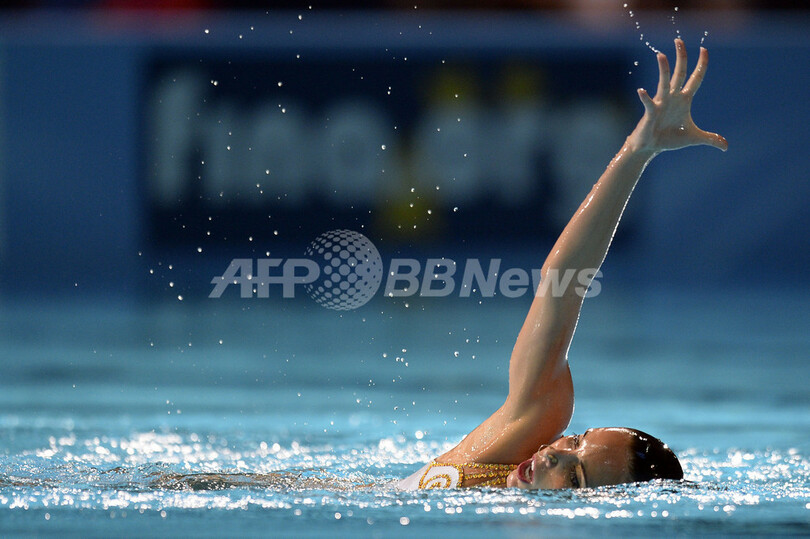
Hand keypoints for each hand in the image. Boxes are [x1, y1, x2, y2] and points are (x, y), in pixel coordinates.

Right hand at [629, 39, 727, 153]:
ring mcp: (661, 103)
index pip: (695, 78)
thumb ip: (710, 139)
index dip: (701, 65)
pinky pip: (649, 103)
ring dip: (663, 70)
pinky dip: (646, 98)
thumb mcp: (694, 138)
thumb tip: (726, 146)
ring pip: (664, 83)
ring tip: (661, 55)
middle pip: (679, 73)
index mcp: (685, 100)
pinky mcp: (651, 113)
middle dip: (681, 57)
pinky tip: (642, 91)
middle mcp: (673, 97)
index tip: (704, 49)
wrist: (651, 147)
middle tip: (679, 41)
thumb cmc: (669, 139)